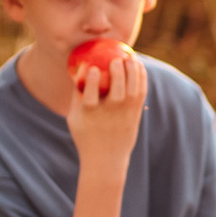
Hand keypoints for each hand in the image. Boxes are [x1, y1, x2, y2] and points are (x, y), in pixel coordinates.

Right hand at [66, 49, 147, 168]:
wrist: (106, 159)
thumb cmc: (85, 135)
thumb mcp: (74, 118)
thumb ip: (77, 95)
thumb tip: (79, 69)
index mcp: (90, 115)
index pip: (91, 96)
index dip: (92, 81)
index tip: (92, 67)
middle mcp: (109, 115)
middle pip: (117, 92)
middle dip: (118, 73)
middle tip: (116, 58)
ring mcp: (125, 116)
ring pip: (133, 91)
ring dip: (133, 72)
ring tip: (129, 57)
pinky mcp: (136, 115)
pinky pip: (141, 93)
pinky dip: (141, 78)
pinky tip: (138, 66)